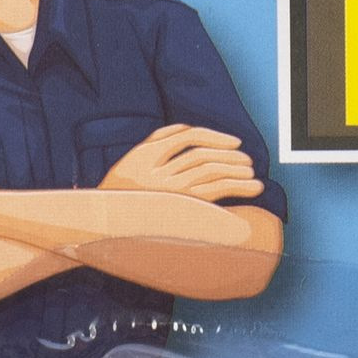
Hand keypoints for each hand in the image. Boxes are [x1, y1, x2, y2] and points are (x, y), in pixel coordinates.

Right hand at [97, 123, 263, 202]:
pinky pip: (214, 193)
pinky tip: (253, 188)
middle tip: (248, 161)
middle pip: (202, 154)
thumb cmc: (121, 191)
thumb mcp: (132, 159)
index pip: (188, 136)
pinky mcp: (180, 211)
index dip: (215, 136)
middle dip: (230, 155)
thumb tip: (187, 129)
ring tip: (253, 174)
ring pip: (211, 171)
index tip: (235, 142)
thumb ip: (158, 139)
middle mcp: (157, 172)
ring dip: (237, 170)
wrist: (104, 227)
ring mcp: (169, 192)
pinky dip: (238, 187)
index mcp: (145, 154)